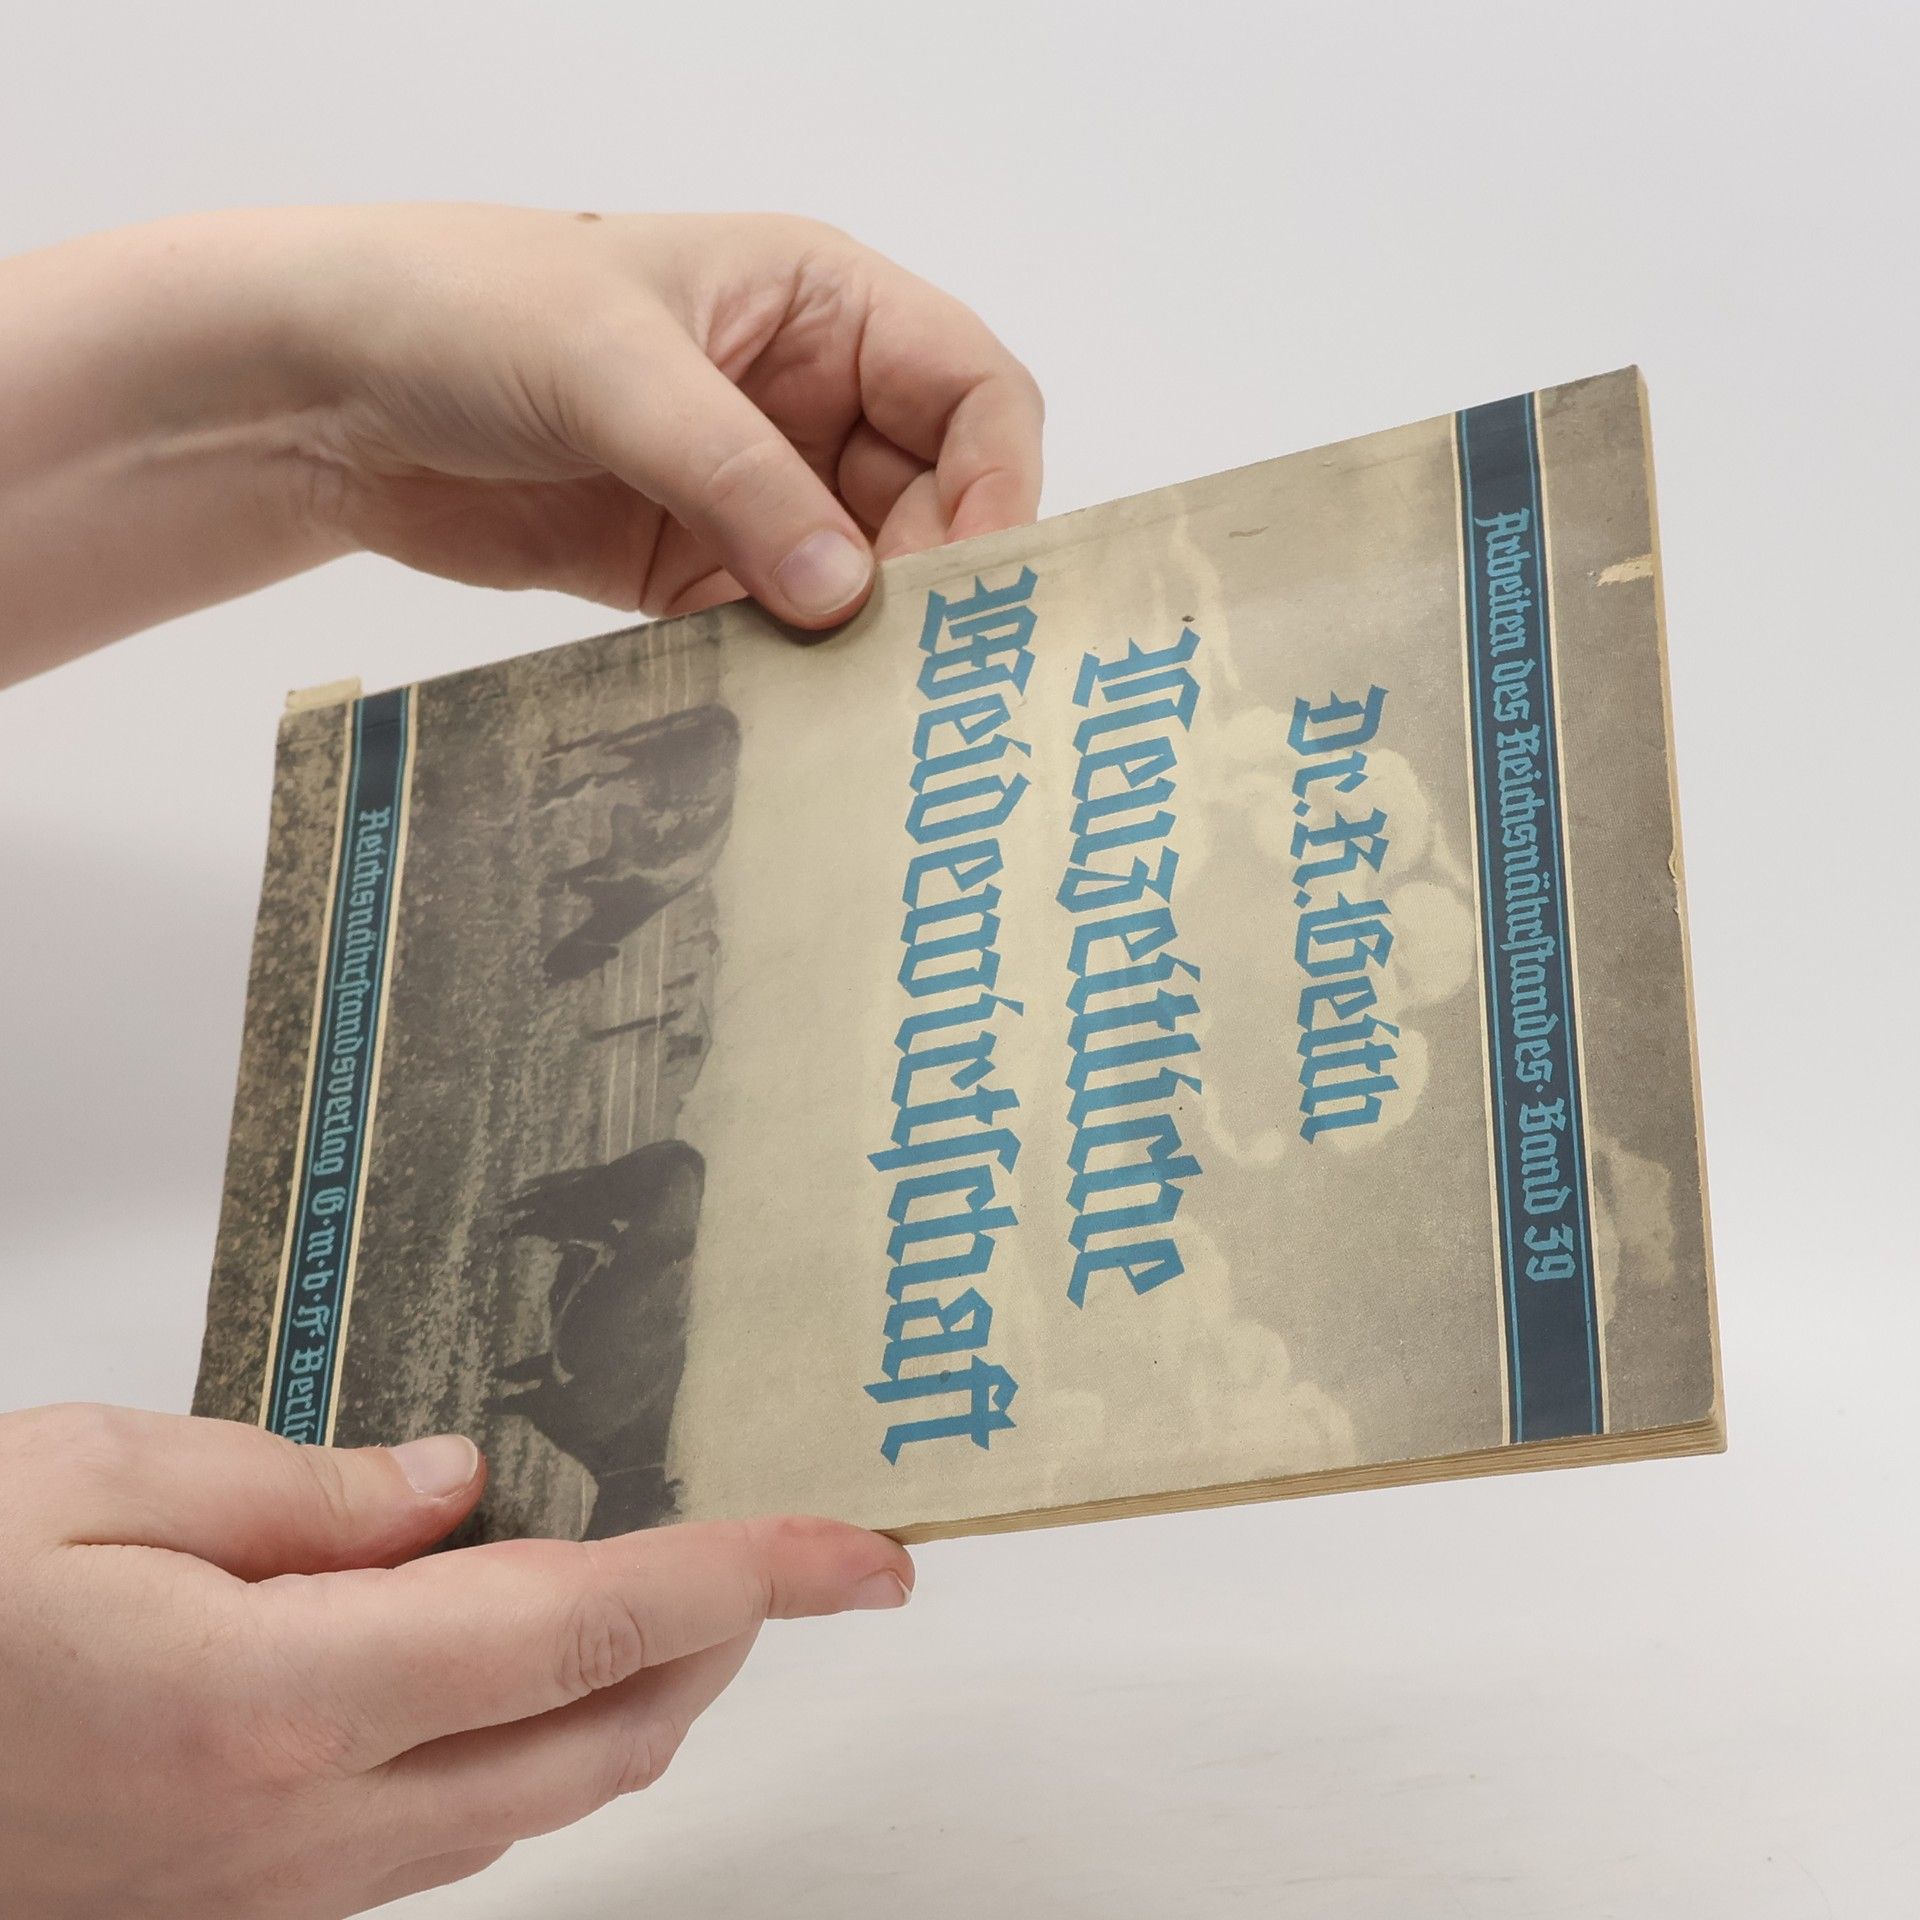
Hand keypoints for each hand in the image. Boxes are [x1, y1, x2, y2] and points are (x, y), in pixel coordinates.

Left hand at [0, 206, 1045, 678]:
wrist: (325, 391)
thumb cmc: (463, 309)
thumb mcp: (617, 369)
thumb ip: (740, 479)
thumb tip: (846, 598)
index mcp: (821, 303)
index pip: (972, 391)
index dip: (997, 482)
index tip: (978, 580)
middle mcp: (808, 397)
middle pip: (934, 501)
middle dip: (930, 580)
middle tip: (912, 666)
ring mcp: (754, 489)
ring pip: (863, 578)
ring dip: (861, 638)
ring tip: (850, 700)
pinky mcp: (698, 568)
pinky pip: (781, 627)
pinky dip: (790, 669)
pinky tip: (784, 708)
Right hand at [0, 1403, 912, 1916]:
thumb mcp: (91, 1477)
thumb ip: (300, 1492)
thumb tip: (454, 1490)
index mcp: (281, 1699)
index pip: (595, 1625)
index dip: (752, 1577)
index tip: (860, 1551)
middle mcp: (302, 1826)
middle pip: (602, 1741)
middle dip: (718, 1644)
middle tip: (777, 1552)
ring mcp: (278, 1892)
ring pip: (540, 1805)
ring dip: (636, 1699)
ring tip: (672, 1589)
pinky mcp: (244, 1908)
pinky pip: (447, 1835)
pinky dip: (529, 1744)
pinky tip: (513, 1663)